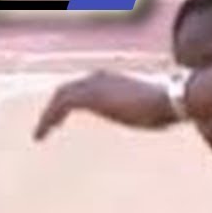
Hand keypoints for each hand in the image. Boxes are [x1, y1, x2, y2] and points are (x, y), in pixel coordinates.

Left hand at [34, 70, 177, 140]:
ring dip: (49, 115)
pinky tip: (41, 135)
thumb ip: (144, 113)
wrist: (171, 99)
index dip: (74, 100)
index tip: (66, 118)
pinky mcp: (88, 95)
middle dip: (56, 107)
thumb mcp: (152, 112)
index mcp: (114, 79)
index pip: (86, 87)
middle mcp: (100, 77)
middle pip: (69, 89)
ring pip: (60, 97)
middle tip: (48, 125)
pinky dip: (47, 119)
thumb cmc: (169, 107)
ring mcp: (93, 84)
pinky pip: (59, 105)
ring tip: (40, 134)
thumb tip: (159, 121)